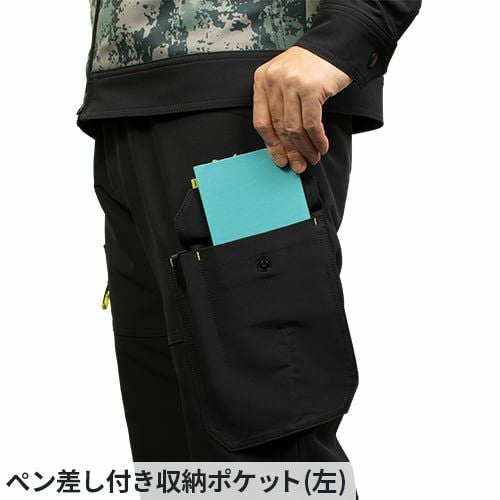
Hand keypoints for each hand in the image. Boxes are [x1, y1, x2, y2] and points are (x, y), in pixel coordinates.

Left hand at [253, 46, 351, 172]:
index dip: (271, 145)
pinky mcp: (311, 88)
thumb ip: (279, 106)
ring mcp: (292, 83)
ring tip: (313, 157)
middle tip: (299, 164)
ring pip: (295, 129)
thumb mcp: (286, 81)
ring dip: (305, 148)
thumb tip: (281, 145)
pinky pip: (312, 124)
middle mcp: (274, 80)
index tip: (280, 159)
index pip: (261, 121)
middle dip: (290, 151)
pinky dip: (317, 140)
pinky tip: (322, 146)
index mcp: (262, 80)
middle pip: (279, 128)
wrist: (336, 45)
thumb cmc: (311, 66)